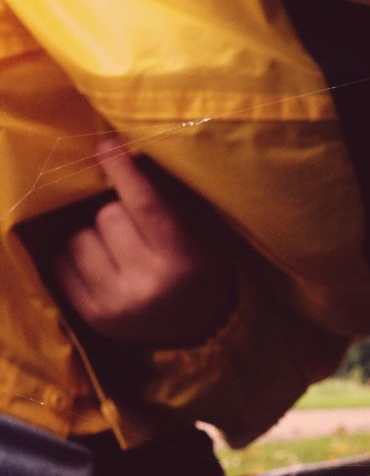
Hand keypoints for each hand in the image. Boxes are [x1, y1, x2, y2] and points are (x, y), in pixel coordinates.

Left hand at [52, 138, 236, 347]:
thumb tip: (127, 158)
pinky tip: (98, 262)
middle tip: (133, 225)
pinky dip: (74, 255)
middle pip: (107, 216)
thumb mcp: (204, 238)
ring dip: (92, 234)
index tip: (107, 144)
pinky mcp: (92, 316)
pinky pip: (60, 264)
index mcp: (183, 262)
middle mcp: (148, 286)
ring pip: (78, 238)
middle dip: (116, 212)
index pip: (145, 204)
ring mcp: (116, 304)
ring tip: (117, 247)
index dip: (123, 169)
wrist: (203, 331)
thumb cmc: (203, 272)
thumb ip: (172, 202)